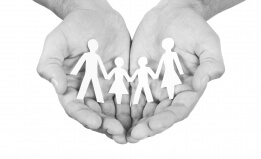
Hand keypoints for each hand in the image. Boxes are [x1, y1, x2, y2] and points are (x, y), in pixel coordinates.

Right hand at [37, 2, 130, 143]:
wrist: (98, 16)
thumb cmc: (75, 27)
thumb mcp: (57, 42)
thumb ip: (51, 64)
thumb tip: (57, 87)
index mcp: (70, 86)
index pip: (75, 107)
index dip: (84, 116)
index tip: (96, 122)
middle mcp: (87, 91)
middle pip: (95, 114)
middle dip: (106, 126)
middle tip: (118, 133)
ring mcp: (105, 88)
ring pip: (112, 112)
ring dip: (121, 124)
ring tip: (131, 134)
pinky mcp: (121, 82)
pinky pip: (127, 99)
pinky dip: (133, 111)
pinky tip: (141, 118)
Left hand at [128, 0, 224, 141]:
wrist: (171, 14)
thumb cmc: (193, 27)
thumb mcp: (207, 43)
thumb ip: (210, 65)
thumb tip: (200, 85)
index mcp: (187, 88)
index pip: (177, 110)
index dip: (165, 120)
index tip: (151, 126)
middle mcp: (169, 92)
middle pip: (157, 115)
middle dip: (145, 127)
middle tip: (131, 136)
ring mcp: (152, 86)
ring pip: (141, 110)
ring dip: (131, 123)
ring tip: (118, 133)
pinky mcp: (137, 78)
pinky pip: (128, 95)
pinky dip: (121, 107)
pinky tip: (111, 115)